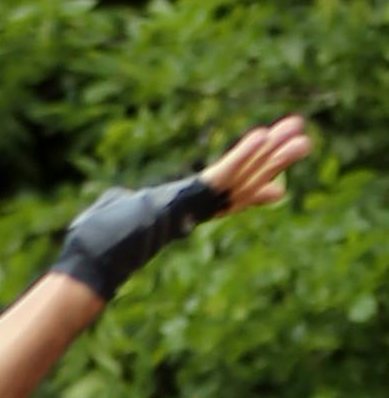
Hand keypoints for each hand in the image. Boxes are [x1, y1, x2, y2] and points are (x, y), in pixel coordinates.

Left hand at [51, 115, 310, 297]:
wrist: (92, 263)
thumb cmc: (94, 242)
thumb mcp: (114, 211)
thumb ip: (123, 201)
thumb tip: (114, 200)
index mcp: (181, 212)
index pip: (223, 200)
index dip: (251, 193)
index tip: (277, 191)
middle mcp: (194, 212)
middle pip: (242, 184)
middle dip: (274, 164)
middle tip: (304, 142)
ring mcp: (193, 208)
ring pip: (241, 179)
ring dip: (272, 156)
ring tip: (302, 135)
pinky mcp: (188, 200)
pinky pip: (221, 175)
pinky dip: (242, 156)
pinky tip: (263, 135)